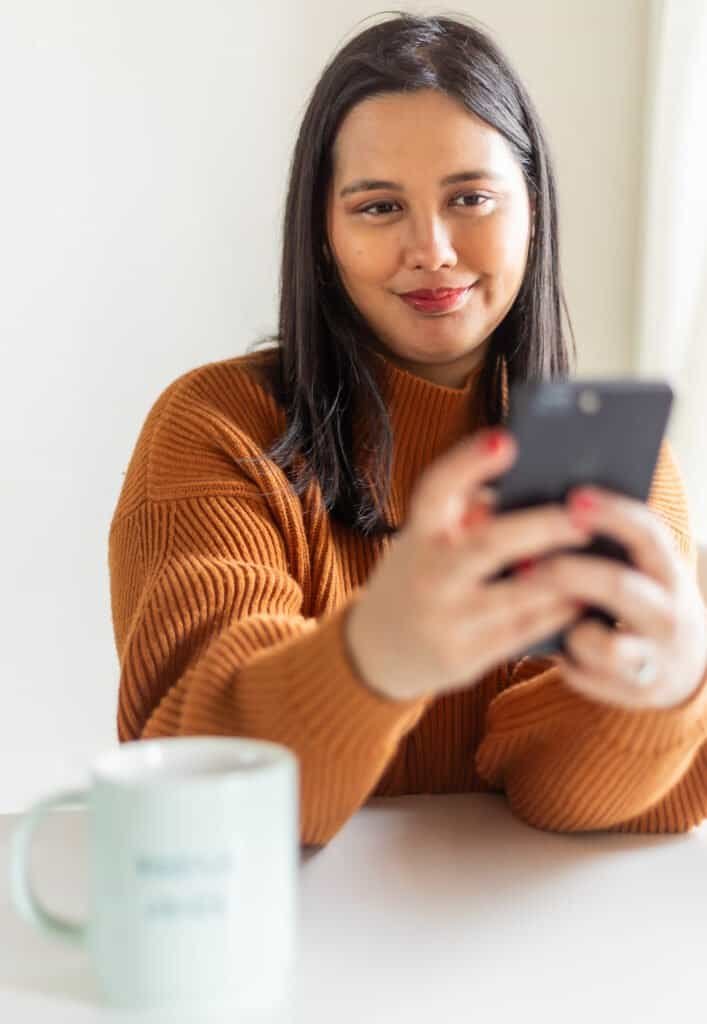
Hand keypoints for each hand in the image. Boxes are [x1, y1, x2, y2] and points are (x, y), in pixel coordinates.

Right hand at [345, 428, 590, 701]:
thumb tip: (529, 483)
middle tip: (585, 514)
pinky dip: (558, 613)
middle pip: (489, 544)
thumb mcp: (425, 538)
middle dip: (544, 527)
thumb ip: (465, 510)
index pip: (435, 490)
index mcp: (418, 535)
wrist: (378, 650)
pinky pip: (523, 633)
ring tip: (600, 555)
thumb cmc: (419, 576)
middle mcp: (428, 575)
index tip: (506, 440)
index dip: (468, 463)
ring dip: (564, 576)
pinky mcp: (464, 658)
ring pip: (518, 595)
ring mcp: (444, 620)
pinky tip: (584, 597)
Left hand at [530, 486, 706, 708]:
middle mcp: (668, 612)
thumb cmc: (631, 599)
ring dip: (564, 626)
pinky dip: (563, 658)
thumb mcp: (632, 568)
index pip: (648, 533)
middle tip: (524, 564)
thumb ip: (594, 542)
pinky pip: (582, 672)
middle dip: (567, 572)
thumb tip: (520, 510)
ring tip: (542, 612)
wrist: (675, 664)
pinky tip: (557, 647)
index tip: (573, 497)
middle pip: (618, 586)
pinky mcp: (632, 689)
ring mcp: (654, 654)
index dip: (612, 513)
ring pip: (600, 642)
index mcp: (667, 569)